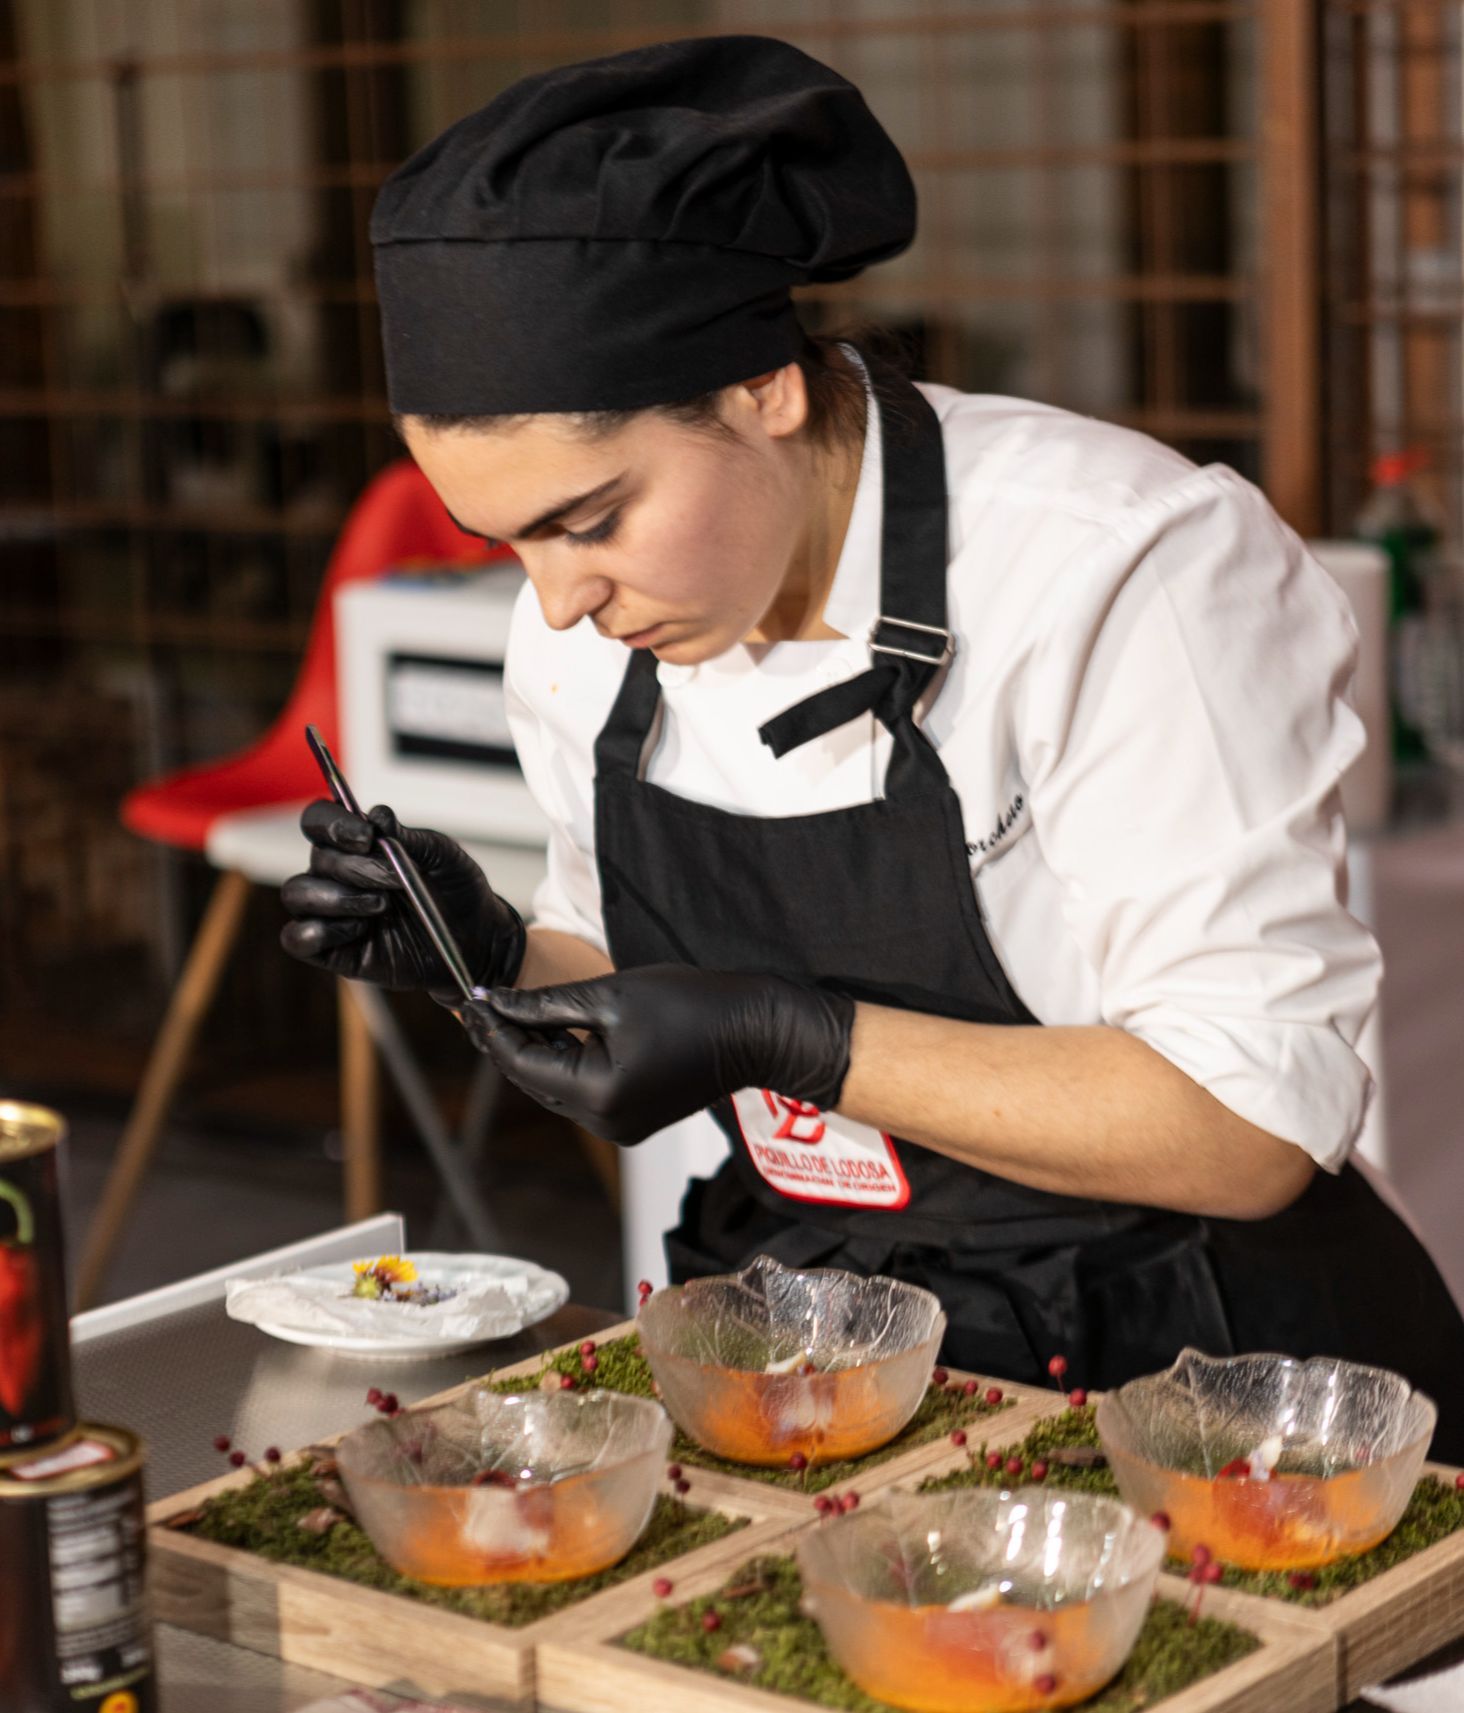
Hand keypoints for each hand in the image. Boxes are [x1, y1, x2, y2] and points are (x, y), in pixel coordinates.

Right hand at [280, 800, 524, 994]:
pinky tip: (359, 931)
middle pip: (317, 859)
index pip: (319, 822)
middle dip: (356, 868)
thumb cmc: (456, 892)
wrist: (474, 940)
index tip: (366, 838)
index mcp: (357, 845)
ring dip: (337, 897)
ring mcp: (332, 912)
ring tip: (381, 906)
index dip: (333, 824)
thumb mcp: (444, 857)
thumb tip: (378, 816)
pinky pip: (296, 938)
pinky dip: (319, 932)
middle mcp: (338, 875)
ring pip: (297, 894)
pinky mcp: (333, 949)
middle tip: (396, 880)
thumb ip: (411, 837)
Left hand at [461, 965, 853, 1143]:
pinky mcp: (633, 1118)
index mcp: (598, 1094)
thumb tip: (495, 1002)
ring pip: (557, 1088)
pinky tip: (552, 1029)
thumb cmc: (692, 1005)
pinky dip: (565, 1062)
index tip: (471, 997)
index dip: (492, 1029)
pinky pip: (583, 1091)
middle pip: (535, 1081)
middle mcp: (605, 1122)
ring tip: (510, 1010)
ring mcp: (620, 1126)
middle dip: (508, 1042)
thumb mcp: (610, 996)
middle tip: (482, 1002)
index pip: (522, 1064)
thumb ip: (546, 1005)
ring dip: (535, 1051)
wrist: (756, 1031)